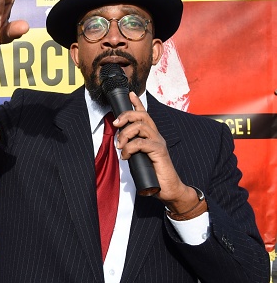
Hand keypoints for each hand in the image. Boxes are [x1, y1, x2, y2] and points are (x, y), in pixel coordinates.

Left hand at [113, 92, 194, 207]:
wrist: (168, 188)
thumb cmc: (153, 173)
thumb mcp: (139, 157)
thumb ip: (132, 148)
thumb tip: (119, 143)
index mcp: (151, 135)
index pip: (144, 115)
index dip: (137, 104)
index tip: (130, 94)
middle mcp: (156, 136)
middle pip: (141, 116)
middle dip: (126, 116)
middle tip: (115, 125)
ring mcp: (158, 143)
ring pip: (140, 127)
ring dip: (125, 134)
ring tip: (120, 146)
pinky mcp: (159, 151)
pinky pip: (141, 143)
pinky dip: (130, 148)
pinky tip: (126, 156)